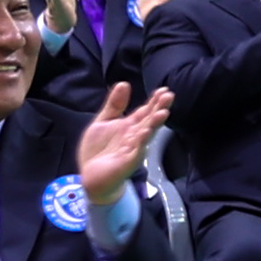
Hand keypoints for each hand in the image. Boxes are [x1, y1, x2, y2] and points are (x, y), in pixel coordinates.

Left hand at [73, 82, 170, 214]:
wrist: (91, 177)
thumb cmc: (99, 150)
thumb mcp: (102, 122)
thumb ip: (114, 105)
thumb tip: (124, 83)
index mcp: (130, 126)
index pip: (145, 111)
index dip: (154, 101)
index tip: (164, 90)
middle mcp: (135, 136)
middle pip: (149, 120)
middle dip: (159, 108)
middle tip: (169, 96)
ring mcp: (133, 149)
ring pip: (147, 134)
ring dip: (155, 124)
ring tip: (163, 112)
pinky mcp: (127, 162)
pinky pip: (136, 151)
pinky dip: (141, 142)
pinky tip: (145, 132)